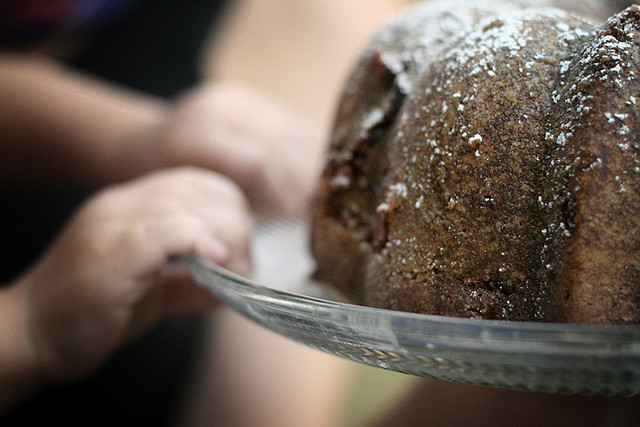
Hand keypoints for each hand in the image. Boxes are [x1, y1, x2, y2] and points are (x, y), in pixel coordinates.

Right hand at [14, 167, 251, 383]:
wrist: (30, 335)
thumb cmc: (90, 315)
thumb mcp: (153, 292)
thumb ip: (192, 280)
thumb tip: (235, 278)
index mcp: (132, 206)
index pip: (198, 182)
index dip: (231, 211)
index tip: (239, 251)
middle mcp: (122, 203)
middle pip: (202, 186)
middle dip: (237, 223)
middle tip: (241, 264)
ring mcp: (114, 222)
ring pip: (189, 202)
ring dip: (226, 236)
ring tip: (231, 270)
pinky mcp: (113, 249)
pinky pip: (169, 228)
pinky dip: (201, 242)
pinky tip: (213, 263)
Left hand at [150, 82, 323, 214]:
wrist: (149, 143)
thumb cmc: (169, 183)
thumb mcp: (189, 199)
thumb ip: (227, 206)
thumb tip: (275, 226)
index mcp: (196, 137)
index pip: (256, 162)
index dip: (284, 188)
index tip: (301, 212)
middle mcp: (217, 109)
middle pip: (276, 142)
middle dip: (303, 175)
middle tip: (321, 202)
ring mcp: (234, 98)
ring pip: (286, 127)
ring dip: (310, 158)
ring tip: (326, 186)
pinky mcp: (248, 96)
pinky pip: (285, 118)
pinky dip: (306, 141)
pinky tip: (319, 164)